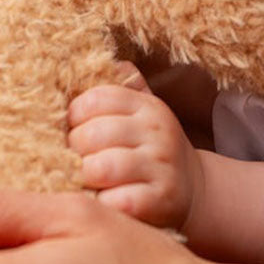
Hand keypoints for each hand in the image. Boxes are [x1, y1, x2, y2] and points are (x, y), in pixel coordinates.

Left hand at [67, 66, 203, 230]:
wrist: (193, 188)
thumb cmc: (150, 147)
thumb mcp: (141, 112)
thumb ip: (118, 88)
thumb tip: (87, 60)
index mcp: (147, 105)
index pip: (96, 98)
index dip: (74, 114)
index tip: (71, 128)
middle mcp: (158, 131)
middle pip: (93, 134)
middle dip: (73, 149)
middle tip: (72, 158)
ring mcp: (161, 166)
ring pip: (101, 168)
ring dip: (83, 177)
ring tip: (82, 179)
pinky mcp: (160, 201)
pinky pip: (115, 202)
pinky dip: (101, 203)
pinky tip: (101, 200)